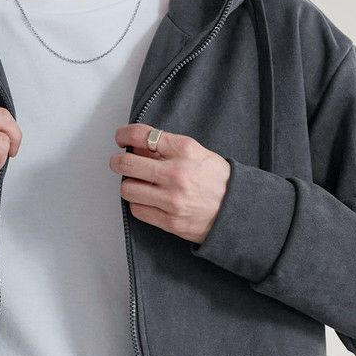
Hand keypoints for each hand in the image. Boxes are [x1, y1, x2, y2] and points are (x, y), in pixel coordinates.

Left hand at [109, 123, 230, 243]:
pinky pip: (137, 210)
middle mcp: (176, 173)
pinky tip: (147, 200)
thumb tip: (137, 146)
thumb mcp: (198, 154)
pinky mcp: (169, 221)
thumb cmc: (219, 181)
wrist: (238, 211)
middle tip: (119, 162)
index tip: (121, 138)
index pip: (142, 135)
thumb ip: (168, 149)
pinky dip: (138, 204)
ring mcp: (172, 199)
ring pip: (128, 189)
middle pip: (127, 164)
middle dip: (117, 162)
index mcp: (185, 150)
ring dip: (128, 185)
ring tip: (137, 184)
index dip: (125, 134)